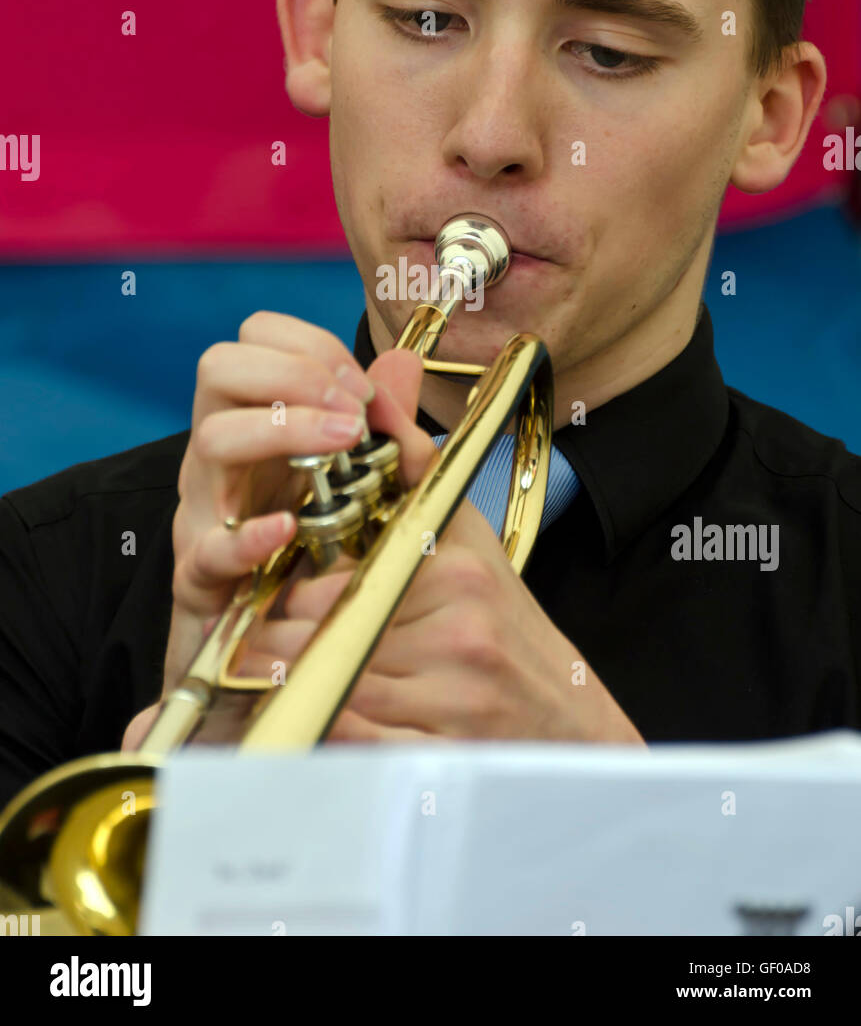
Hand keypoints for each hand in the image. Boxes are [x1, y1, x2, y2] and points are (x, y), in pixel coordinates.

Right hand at [122, 311, 377, 749]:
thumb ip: (374, 419)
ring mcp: (204, 508)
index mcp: (252, 418)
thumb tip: (404, 359)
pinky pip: (207, 548)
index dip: (308, 344)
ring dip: (282, 429)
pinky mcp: (199, 575)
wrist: (257, 649)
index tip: (359, 381)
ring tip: (340, 444)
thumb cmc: (299, 548)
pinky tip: (287, 528)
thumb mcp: (344, 476)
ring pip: (211, 439)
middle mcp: (219, 452)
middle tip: (352, 409)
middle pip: (219, 368)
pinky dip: (248, 536)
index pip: (253, 338)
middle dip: (292, 372)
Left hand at [235, 349, 647, 746]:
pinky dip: (321, 729)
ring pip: (326, 685)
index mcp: (454, 570)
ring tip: (285, 674)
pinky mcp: (437, 752)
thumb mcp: (463, 530)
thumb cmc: (502, 619)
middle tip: (263, 635)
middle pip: (320, 631)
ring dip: (294, 683)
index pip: (332, 572)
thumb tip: (381, 373)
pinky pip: (347, 739)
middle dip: (283, 635)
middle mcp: (456, 629)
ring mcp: (449, 697)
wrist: (567, 720)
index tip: (273, 588)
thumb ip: (411, 458)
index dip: (291, 585)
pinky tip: (321, 713)